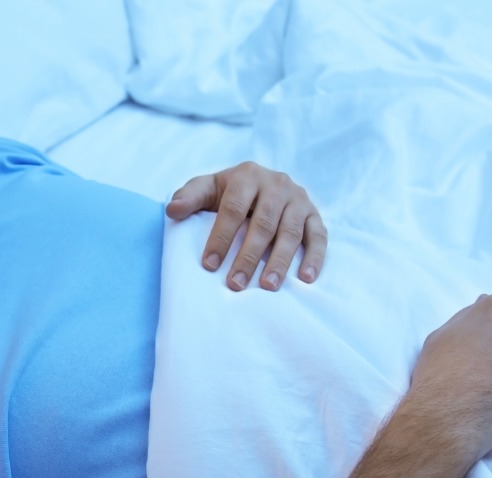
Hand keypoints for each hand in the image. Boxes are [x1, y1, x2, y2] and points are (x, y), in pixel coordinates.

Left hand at [166, 162, 326, 290]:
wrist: (262, 183)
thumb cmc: (229, 192)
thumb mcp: (207, 188)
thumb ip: (189, 196)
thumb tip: (172, 210)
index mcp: (247, 176)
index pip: (233, 208)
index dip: (221, 237)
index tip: (209, 265)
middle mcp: (277, 184)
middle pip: (263, 223)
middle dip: (248, 256)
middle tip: (235, 284)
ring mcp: (298, 199)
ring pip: (290, 232)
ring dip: (279, 261)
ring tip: (267, 286)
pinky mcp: (314, 214)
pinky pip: (319, 236)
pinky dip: (315, 257)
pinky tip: (305, 279)